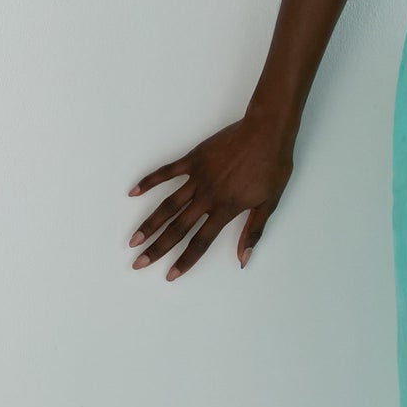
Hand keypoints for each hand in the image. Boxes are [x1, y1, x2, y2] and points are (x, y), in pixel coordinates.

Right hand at [126, 113, 294, 277]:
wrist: (267, 131)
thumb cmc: (273, 167)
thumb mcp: (269, 203)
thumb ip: (253, 231)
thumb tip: (243, 258)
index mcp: (226, 209)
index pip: (201, 242)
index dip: (185, 260)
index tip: (169, 275)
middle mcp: (208, 196)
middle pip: (177, 228)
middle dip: (157, 248)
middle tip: (138, 263)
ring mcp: (198, 177)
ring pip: (168, 205)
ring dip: (149, 224)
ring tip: (133, 239)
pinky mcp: (194, 159)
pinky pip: (167, 172)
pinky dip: (150, 181)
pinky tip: (133, 192)